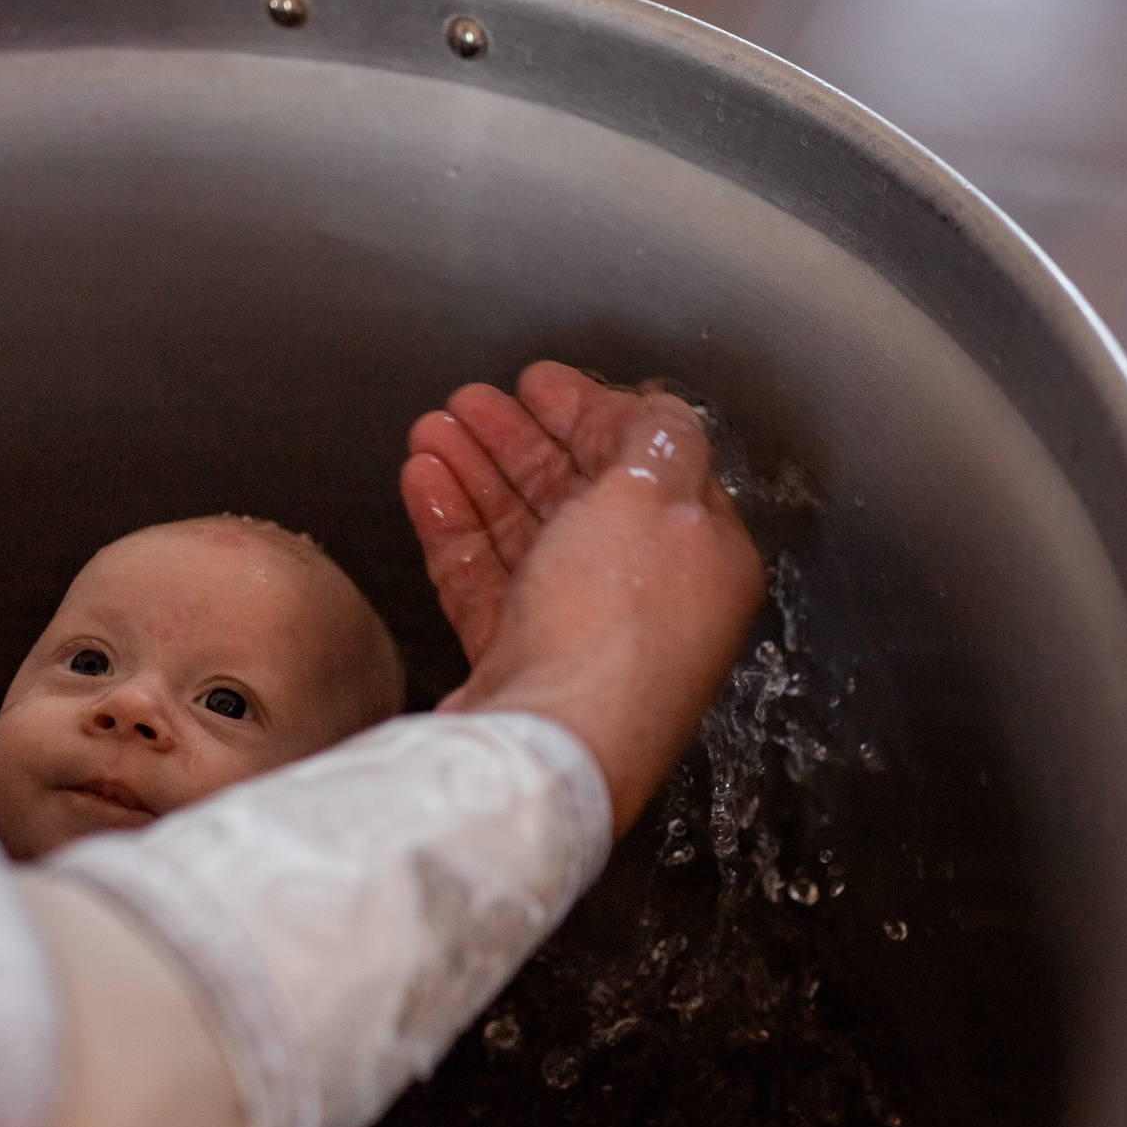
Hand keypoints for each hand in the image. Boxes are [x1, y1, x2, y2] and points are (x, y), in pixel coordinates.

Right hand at [400, 362, 763, 835]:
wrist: (547, 743)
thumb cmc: (614, 629)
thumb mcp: (653, 499)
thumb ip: (659, 440)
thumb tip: (661, 409)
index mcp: (701, 558)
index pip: (649, 466)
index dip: (593, 415)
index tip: (540, 383)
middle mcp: (645, 598)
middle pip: (581, 498)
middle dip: (522, 441)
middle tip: (474, 401)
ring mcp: (578, 634)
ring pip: (525, 535)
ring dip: (477, 473)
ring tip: (433, 429)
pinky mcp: (519, 662)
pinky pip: (485, 579)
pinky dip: (454, 526)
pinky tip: (425, 481)